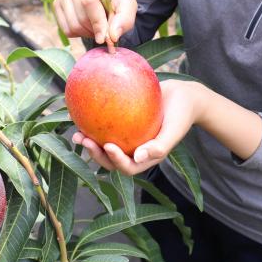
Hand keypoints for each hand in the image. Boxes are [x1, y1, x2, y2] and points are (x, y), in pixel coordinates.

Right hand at [53, 0, 136, 44]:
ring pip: (73, 24)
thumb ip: (124, 20)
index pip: (89, 0)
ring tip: (98, 26)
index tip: (105, 38)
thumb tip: (112, 36)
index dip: (97, 22)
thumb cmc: (117, 0)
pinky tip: (87, 26)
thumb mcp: (128, 7)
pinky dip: (79, 34)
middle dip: (96, 29)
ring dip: (88, 33)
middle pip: (81, 15)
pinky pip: (66, 29)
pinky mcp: (56, 4)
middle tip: (107, 30)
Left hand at [72, 79, 207, 175]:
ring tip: (77, 132)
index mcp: (145, 157)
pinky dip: (95, 121)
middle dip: (94, 153)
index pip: (126, 167)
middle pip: (110, 159)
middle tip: (83, 139)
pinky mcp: (124, 121)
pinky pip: (107, 123)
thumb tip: (137, 158)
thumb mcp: (174, 130)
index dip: (114, 160)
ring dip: (89, 141)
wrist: (184, 95)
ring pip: (104, 143)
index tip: (107, 145)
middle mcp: (134, 149)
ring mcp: (128, 136)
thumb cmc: (182, 114)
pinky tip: (82, 112)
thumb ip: (159, 146)